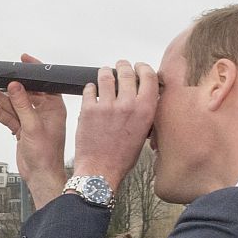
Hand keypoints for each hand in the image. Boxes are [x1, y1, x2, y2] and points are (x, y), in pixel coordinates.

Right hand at [0, 54, 67, 207]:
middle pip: (25, 94)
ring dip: (1, 98)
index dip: (33, 72)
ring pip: (14, 105)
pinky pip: (10, 117)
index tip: (23, 60)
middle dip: (10, 87)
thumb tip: (16, 85)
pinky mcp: (22, 130)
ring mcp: (32, 121)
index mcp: (54, 109)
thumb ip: (23, 104)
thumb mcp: (32, 126)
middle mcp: (44, 113)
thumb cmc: (46, 155)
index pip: (44, 84)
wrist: (40, 176)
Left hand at [73, 60, 157, 189]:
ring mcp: (107, 106)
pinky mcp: (88, 109)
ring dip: (106, 72)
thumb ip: (144, 113)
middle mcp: (127, 105)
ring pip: (106, 75)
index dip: (143, 68)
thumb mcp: (143, 135)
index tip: (139, 67)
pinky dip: (91, 87)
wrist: (101, 171)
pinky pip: (89, 88)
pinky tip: (92, 92)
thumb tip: (144, 97)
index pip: (149, 76)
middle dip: (123, 66)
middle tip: (120, 67)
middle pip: (126, 71)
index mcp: (145, 111)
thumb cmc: (121, 158)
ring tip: (105, 75)